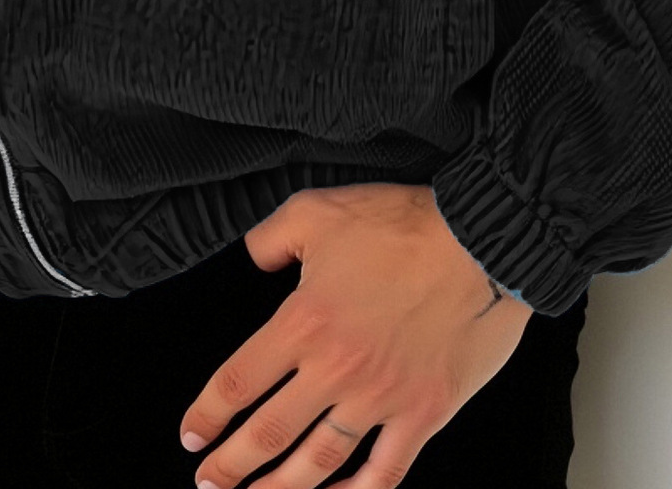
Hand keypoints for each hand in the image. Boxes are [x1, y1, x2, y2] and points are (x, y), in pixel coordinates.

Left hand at [177, 181, 531, 488]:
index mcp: (304, 323)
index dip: (209, 414)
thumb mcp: (318, 209)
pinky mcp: (423, 413)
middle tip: (207, 482)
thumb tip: (251, 259)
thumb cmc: (403, 224)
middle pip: (269, 432)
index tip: (192, 434)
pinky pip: (384, 473)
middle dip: (230, 465)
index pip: (240, 381)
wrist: (479, 242)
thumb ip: (271, 237)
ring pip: (318, 462)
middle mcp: (335, 369)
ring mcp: (381, 398)